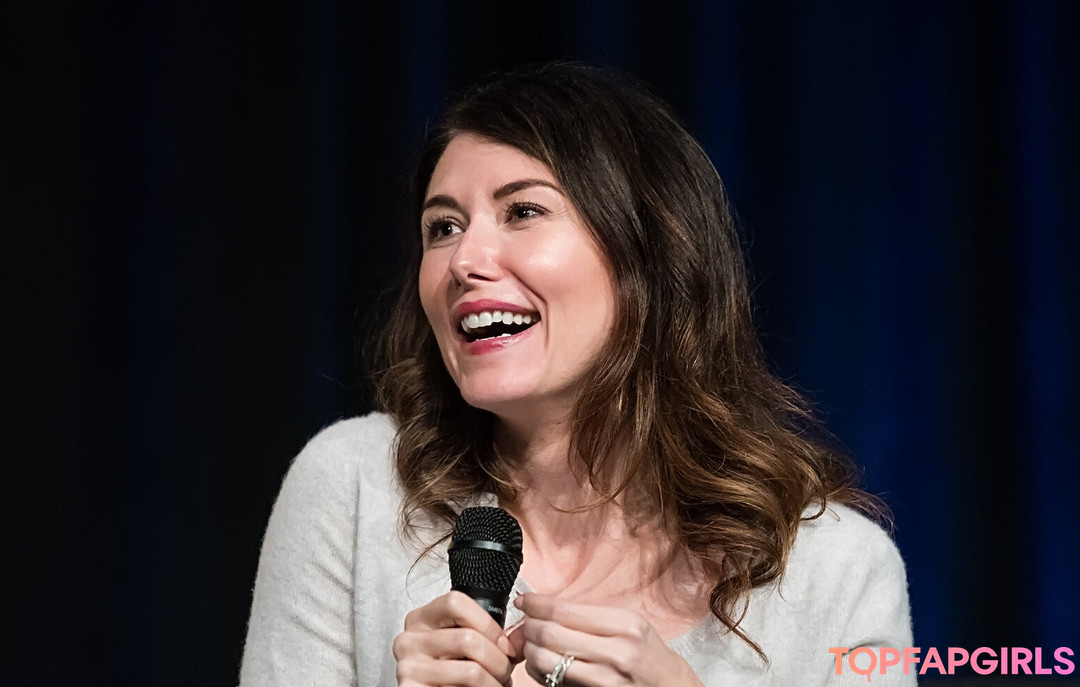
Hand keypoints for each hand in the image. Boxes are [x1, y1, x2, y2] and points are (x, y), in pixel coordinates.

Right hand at [393, 590, 517, 685]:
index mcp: (421, 619)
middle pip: (468, 638)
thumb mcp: (461, 646)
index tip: (504, 644)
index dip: (488, 624)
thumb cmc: (450, 673)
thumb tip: (519, 640)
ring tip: (497, 685)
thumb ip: (484, 636)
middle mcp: (409, 639)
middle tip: (505, 672)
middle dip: (499, 660)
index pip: (456, 602)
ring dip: (494, 681)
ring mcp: (408, 666)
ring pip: (471, 670)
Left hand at [510, 593, 704, 686]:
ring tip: (530, 643)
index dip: (537, 603)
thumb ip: (590, 615)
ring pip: (547, 661)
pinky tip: (541, 663)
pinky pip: (555, 682)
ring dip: (530, 650)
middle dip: (529, 626)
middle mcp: (617, 652)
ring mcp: (606, 680)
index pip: (565, 609)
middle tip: (524, 622)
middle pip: (551, 634)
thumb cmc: (647, 652)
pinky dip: (539, 671)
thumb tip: (546, 606)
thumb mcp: (629, 623)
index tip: (525, 600)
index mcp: (625, 625)